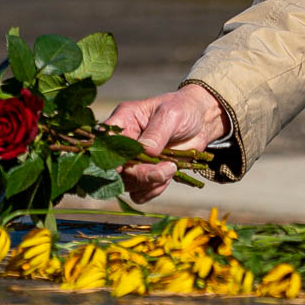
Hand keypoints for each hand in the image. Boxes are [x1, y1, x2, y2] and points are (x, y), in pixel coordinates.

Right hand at [104, 85, 229, 203]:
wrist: (200, 122)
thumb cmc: (182, 110)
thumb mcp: (171, 114)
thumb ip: (157, 132)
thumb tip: (146, 151)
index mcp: (123, 121)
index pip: (104, 141)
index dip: (109, 156)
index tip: (123, 166)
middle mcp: (122, 144)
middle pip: (114, 169)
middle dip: (138, 174)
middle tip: (164, 169)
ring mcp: (132, 161)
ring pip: (126, 184)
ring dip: (149, 182)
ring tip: (171, 168)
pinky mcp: (143, 175)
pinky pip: (139, 194)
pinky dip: (153, 190)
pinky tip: (169, 175)